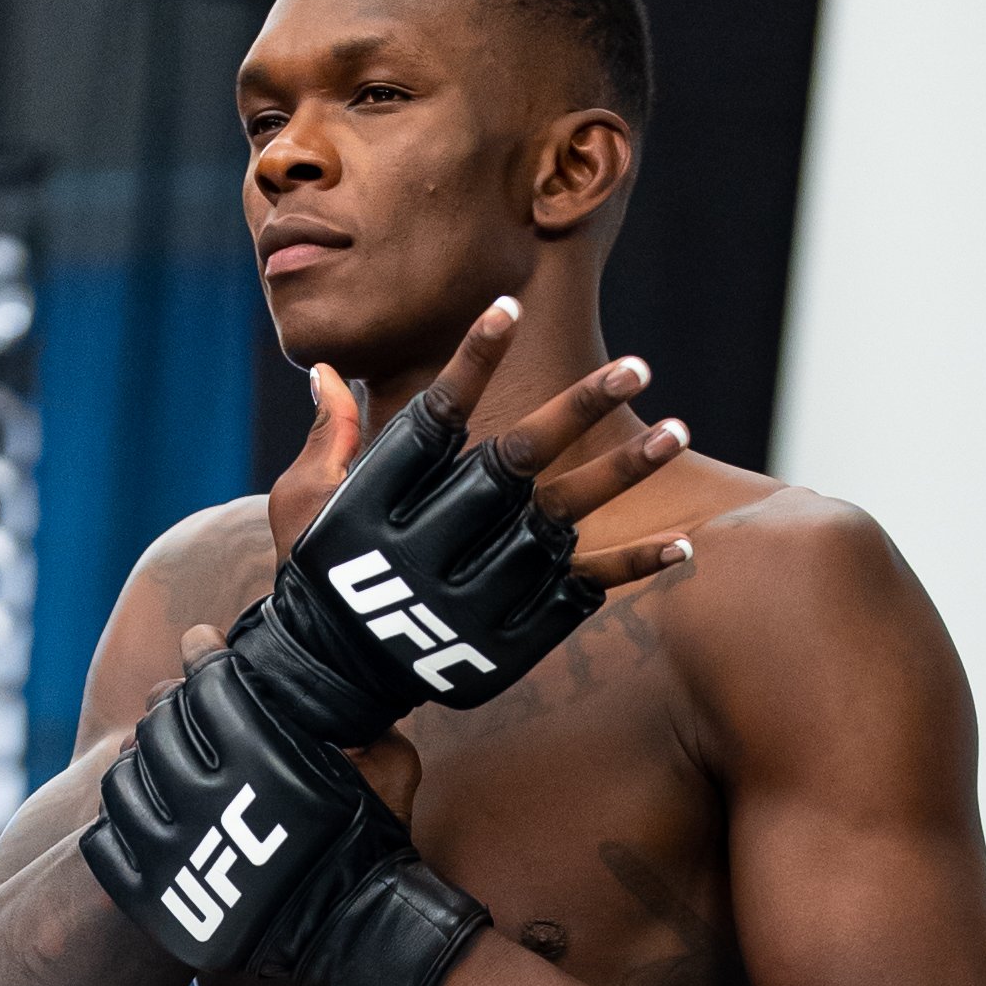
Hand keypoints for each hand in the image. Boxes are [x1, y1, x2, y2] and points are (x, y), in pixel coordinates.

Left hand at [81, 647, 484, 985]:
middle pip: (159, 727)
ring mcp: (172, 854)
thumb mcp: (388, 767)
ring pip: (121, 782)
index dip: (202, 655)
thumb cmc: (371, 844)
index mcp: (263, 759)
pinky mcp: (152, 900)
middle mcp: (208, 802)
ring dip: (135, 763)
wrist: (353, 934)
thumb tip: (338, 679)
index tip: (200, 644)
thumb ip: (357, 716)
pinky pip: (103, 844)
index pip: (209, 684)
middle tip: (181, 710)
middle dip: (170, 709)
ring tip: (153, 763)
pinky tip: (137, 814)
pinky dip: (114, 821)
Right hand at [234, 299, 695, 744]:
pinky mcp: (506, 638)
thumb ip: (330, 441)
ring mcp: (473, 594)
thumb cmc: (318, 575)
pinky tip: (682, 543)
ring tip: (676, 433)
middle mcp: (429, 545)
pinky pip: (579, 595)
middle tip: (635, 364)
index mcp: (378, 503)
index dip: (470, 363)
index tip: (509, 307)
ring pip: (559, 523)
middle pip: (513, 465)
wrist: (334, 679)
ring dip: (620, 476)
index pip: (432, 420)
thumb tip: (329, 373)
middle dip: (576, 411)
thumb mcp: (303, 507)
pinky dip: (631, 569)